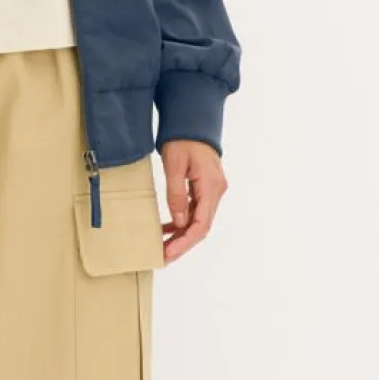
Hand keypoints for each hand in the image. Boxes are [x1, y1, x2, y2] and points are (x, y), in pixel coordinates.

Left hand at [159, 139, 227, 261]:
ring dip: (181, 235)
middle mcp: (216, 191)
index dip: (185, 242)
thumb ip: (176, 195)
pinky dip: (182, 221)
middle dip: (182, 244)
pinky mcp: (206, 188)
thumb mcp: (174, 166)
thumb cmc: (182, 140)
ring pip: (199, 221)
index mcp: (211, 187)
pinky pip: (196, 210)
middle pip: (201, 226)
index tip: (168, 253)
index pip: (201, 224)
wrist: (192, 122)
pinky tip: (167, 229)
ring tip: (162, 247)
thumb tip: (180, 223)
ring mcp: (213, 190)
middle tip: (162, 257)